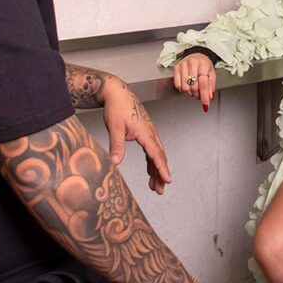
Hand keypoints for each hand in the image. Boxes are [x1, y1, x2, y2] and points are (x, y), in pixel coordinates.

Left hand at [101, 76, 171, 193]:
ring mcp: (149, 132)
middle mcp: (151, 132)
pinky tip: (150, 171)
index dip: (162, 168)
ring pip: (157, 153)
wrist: (117, 92)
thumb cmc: (116, 106)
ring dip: (157, 169)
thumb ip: (117, 145)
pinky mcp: (145, 132)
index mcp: (145, 131)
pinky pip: (152, 149)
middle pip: (159, 156)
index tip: (167, 180)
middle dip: (161, 173)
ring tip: (155, 186)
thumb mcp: (114, 127)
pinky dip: (152, 162)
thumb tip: (116, 162)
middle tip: (160, 190)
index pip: (156, 153)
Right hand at [171, 53, 215, 111]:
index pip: (203, 83)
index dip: (204, 96)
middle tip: (200, 96)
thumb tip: (209, 97)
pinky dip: (182, 90)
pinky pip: (177, 85)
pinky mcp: (176, 68)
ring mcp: (183, 65)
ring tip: (194, 92)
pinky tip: (187, 88)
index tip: (205, 104)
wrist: (196, 55)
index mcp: (203, 64)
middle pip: (194, 87)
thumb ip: (211, 86)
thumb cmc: (204, 65)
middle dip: (197, 95)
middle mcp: (192, 63)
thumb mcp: (212, 74)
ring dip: (190, 94)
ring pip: (185, 87)